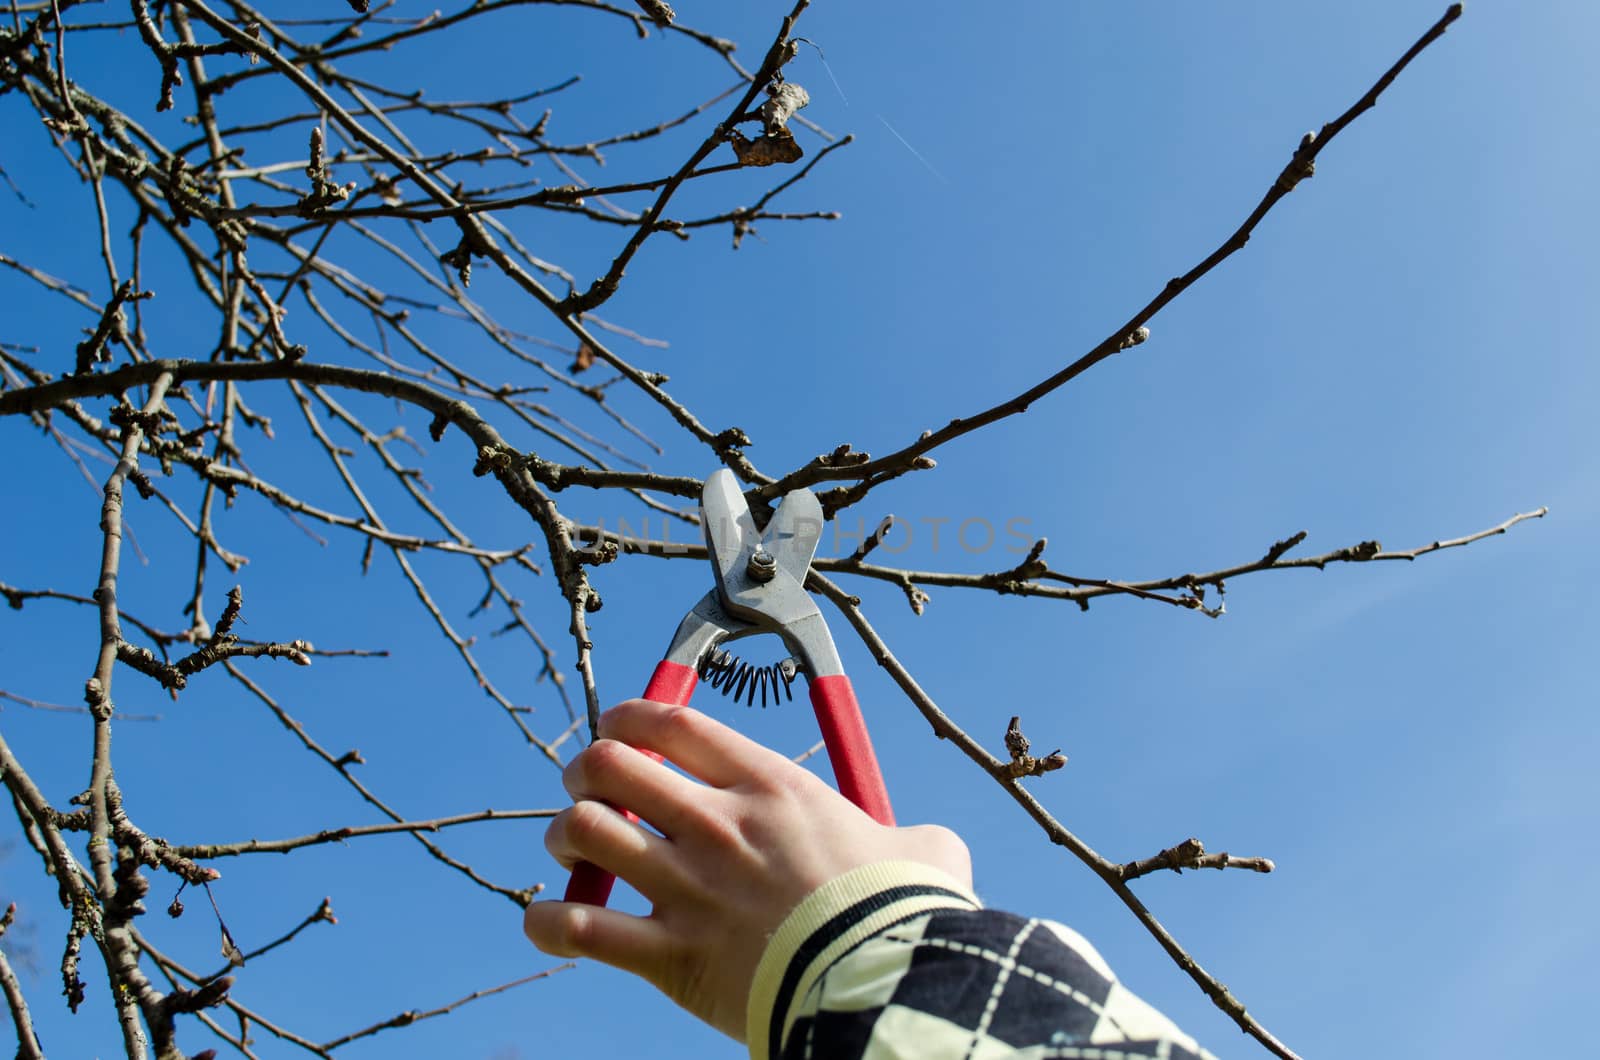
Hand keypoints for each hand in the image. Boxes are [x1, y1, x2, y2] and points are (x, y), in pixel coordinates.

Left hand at [522, 698, 971, 1039]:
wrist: (885, 984)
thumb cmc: (906, 916)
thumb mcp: (925, 854)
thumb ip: (914, 837)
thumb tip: (928, 849)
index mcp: (769, 788)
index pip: (672, 723)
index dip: (629, 717)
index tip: (616, 728)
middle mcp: (716, 825)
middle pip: (610, 764)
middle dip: (585, 771)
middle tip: (589, 790)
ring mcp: (686, 889)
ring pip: (581, 831)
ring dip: (564, 836)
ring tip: (573, 850)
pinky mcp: (669, 956)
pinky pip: (577, 926)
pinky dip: (549, 920)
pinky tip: (550, 920)